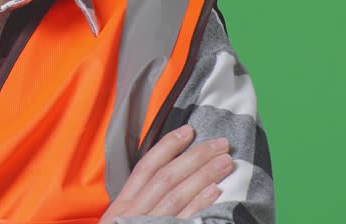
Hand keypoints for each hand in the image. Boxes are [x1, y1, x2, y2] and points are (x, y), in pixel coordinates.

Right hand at [97, 125, 234, 222]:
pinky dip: (199, 203)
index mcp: (122, 205)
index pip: (146, 167)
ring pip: (178, 194)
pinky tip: (215, 191)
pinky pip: (183, 219)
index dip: (168, 147)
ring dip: (203, 175)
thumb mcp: (120, 221)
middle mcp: (134, 213)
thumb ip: (138, 202)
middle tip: (220, 143)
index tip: (188, 131)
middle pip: (167, 177)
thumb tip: (164, 178)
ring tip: (225, 161)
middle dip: (194, 157)